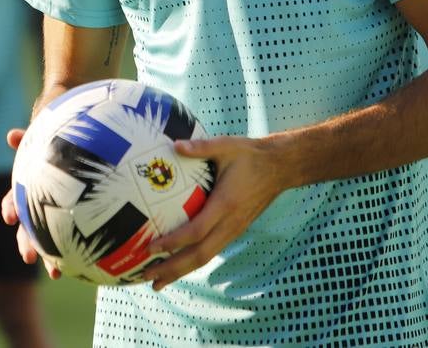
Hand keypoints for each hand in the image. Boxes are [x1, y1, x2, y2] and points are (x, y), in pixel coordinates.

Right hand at [0, 128, 61, 279]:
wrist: (80, 166)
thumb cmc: (58, 153)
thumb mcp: (46, 147)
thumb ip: (32, 143)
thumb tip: (11, 135)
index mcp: (28, 189)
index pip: (13, 199)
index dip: (10, 208)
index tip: (10, 217)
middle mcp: (34, 208)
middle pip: (26, 227)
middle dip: (26, 242)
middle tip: (28, 257)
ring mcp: (48, 221)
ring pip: (42, 242)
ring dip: (45, 257)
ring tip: (53, 272)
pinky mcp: (64, 230)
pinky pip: (61, 247)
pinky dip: (60, 260)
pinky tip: (64, 272)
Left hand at [142, 135, 290, 290]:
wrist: (279, 167)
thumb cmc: (249, 155)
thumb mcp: (225, 146)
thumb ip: (200, 147)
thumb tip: (174, 145)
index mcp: (225, 204)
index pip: (196, 230)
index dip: (174, 242)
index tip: (151, 248)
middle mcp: (230, 223)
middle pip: (199, 255)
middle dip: (173, 269)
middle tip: (148, 277)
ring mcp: (234, 230)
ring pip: (205, 257)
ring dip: (181, 271)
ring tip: (158, 282)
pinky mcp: (235, 230)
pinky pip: (211, 251)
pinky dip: (192, 261)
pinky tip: (177, 264)